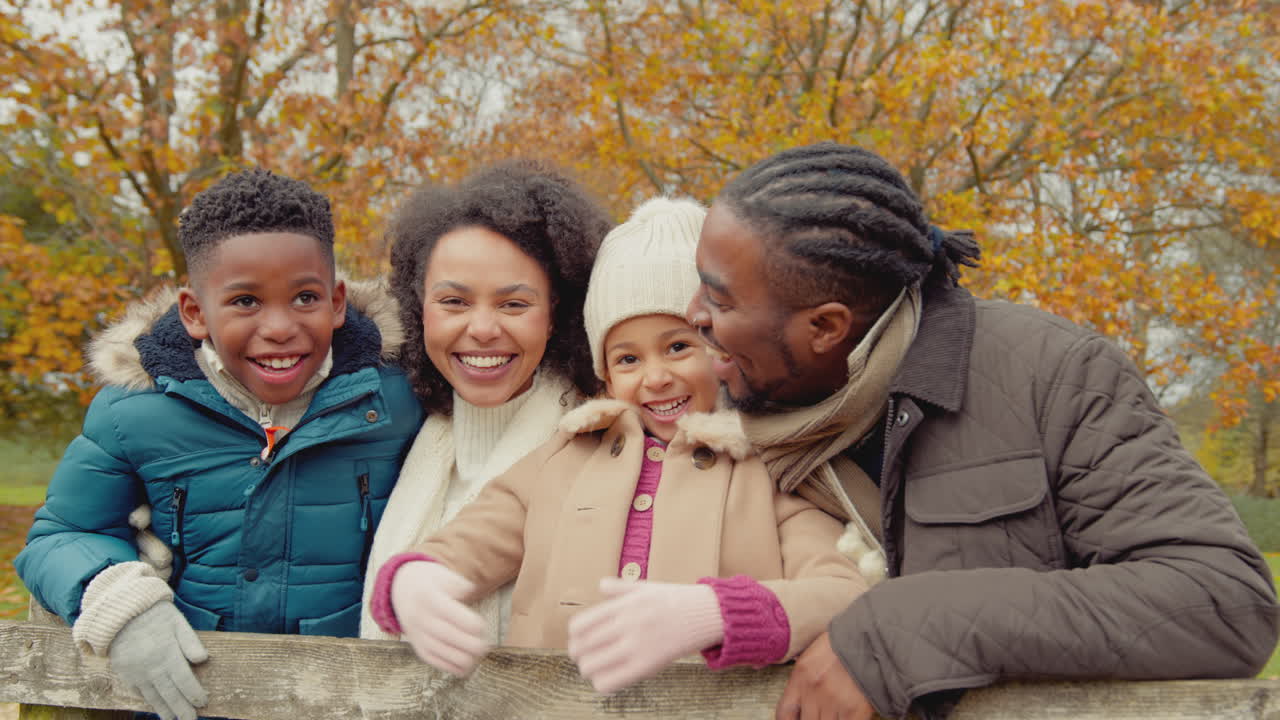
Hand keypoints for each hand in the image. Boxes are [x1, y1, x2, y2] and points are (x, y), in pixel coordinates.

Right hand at [108, 601, 208, 719]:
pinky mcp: (124, 673)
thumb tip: (204, 659)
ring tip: (172, 719)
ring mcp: (136, 672)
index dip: (195, 694)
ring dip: (164, 710)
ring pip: (153, 697)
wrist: (119, 612)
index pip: (185, 682)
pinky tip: (154, 706)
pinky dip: (147, 700)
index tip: (203, 703)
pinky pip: (138, 691)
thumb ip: (191, 642)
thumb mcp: (177, 622)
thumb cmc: (154, 614)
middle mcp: (152, 668)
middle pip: (170, 694)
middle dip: (182, 710)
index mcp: (168, 655)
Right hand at [391, 560, 491, 675]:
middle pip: (452, 638)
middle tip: (485, 644)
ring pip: (447, 654)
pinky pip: (439, 663)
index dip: (473, 624)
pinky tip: (468, 663)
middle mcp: (421, 618)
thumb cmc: (431, 582)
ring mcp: (419, 636)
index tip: (482, 626)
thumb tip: (470, 590)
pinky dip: (456, 667)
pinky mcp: (419, 649)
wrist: (401, 591)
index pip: (455, 616)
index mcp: (429, 598)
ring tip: (478, 654)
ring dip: (468, 658)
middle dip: (474, 644)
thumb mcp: (443, 574)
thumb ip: (458, 583)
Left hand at [568, 578, 722, 693]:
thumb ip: (621, 587)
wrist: (707, 613)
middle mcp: (625, 624)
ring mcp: (635, 646)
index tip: (579, 640)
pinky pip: (611, 681)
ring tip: (596, 669)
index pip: (579, 626)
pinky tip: (609, 679)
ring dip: (588, 670)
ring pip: (591, 666)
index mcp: (622, 605)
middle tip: (584, 657)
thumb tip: (601, 585)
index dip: (574, 637)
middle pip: (580, 647)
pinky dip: (603, 683)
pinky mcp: (647, 666)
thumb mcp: (647, 587)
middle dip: (577, 655)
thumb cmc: (676, 600)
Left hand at [775, 632, 873, 719]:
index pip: (785, 713)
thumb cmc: (846, 644)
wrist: (874, 638)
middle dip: (814, 719)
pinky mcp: (854, 710)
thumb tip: (802, 703)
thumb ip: (804, 680)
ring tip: (837, 711)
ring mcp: (834, 701)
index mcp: (801, 675)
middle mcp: (814, 690)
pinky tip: (848, 715)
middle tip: (823, 712)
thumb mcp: (815, 656)